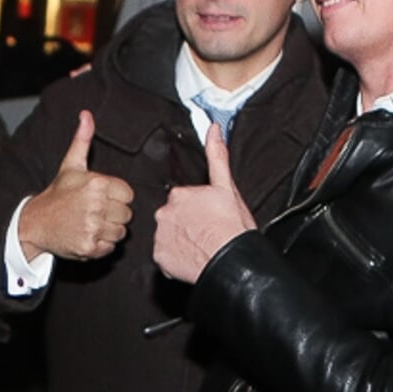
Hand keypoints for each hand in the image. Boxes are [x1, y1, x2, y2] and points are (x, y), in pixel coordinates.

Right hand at [16, 110, 133, 261]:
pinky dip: (101, 245)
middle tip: (94, 211)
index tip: (100, 197)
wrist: (36, 222)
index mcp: (97, 183)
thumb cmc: (58, 193)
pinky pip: (110, 247)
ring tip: (90, 223)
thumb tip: (86, 114)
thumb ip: (83, 140)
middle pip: (126, 214)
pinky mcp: (89, 247)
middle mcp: (96, 205)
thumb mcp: (71, 165)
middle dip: (113, 214)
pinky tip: (87, 235)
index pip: (128, 195)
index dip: (116, 197)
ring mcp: (92, 227)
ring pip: (120, 232)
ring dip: (108, 230)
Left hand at [153, 125, 254, 283]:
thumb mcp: (227, 188)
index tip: (209, 217)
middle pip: (173, 217)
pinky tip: (192, 259)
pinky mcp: (160, 257)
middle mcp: (164, 213)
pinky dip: (175, 259)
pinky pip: (165, 257)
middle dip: (186, 224)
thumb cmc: (232, 228)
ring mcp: (161, 236)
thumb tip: (214, 129)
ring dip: (180, 241)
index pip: (183, 199)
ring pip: (168, 236)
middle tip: (206, 233)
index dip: (198, 209)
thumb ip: (217, 157)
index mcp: (180, 194)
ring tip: (201, 247)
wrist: (231, 262)